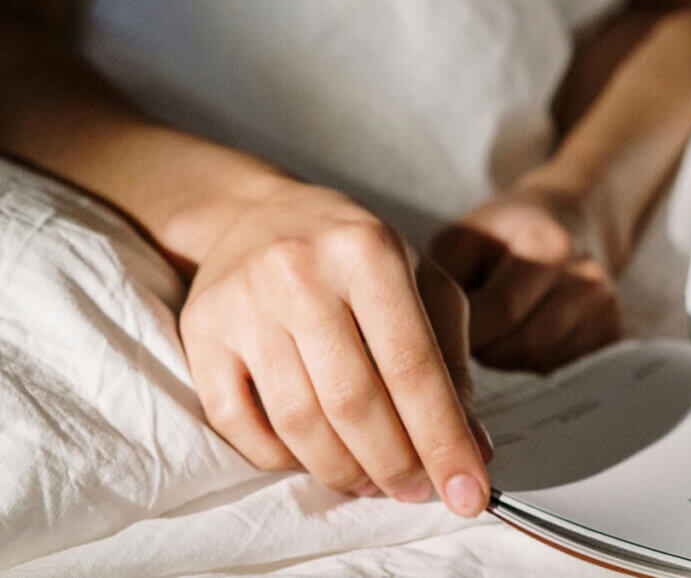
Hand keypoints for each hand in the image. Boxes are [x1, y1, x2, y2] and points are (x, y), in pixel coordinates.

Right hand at [179, 181, 491, 515]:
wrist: (258, 215)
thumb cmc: (354, 255)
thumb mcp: (420, 280)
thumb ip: (450, 360)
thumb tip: (472, 448)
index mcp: (369, 252)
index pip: (412, 365)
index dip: (443, 439)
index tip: (469, 494)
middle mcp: (302, 272)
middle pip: (353, 402)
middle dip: (394, 464)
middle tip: (414, 490)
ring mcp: (244, 303)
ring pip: (298, 421)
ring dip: (342, 470)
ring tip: (370, 481)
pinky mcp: (201, 332)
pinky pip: (239, 423)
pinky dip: (280, 458)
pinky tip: (312, 457)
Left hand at [430, 185, 622, 372]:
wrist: (568, 219)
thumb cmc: (502, 234)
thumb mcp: (461, 241)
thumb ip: (440, 285)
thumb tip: (422, 344)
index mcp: (548, 244)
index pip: (501, 312)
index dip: (463, 332)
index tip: (439, 333)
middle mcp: (587, 277)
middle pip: (522, 344)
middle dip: (482, 349)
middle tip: (463, 335)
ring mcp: (605, 308)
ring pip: (539, 361)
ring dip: (504, 358)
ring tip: (491, 331)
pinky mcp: (611, 333)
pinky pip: (560, 368)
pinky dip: (530, 362)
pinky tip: (519, 336)